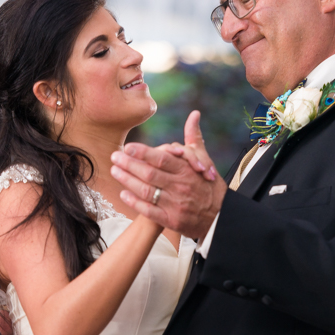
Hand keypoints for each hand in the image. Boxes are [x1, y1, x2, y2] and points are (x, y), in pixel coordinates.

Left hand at [111, 111, 226, 238]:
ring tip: (114, 171)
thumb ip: (194, 136)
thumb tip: (194, 114)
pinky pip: (149, 211)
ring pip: (146, 191)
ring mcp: (175, 204)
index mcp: (186, 170)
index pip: (161, 159)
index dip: (143, 152)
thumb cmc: (209, 185)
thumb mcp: (204, 159)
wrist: (220, 216)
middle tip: (114, 157)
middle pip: (150, 174)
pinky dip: (135, 202)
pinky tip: (123, 193)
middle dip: (129, 165)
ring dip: (127, 181)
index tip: (127, 147)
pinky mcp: (172, 220)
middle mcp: (180, 186)